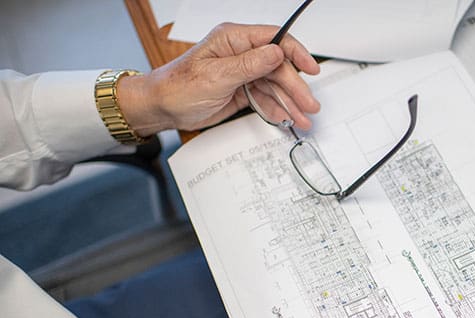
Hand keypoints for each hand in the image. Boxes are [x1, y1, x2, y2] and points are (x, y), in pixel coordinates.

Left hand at [117, 23, 320, 135]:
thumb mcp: (215, 76)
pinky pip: (265, 98)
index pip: (274, 40)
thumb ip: (249, 64)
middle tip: (309, 105)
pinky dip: (277, 109)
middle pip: (279, 68)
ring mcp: (242, 72)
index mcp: (233, 40)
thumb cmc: (178, 87)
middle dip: (295, 88)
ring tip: (302, 118)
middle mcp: (241, 53)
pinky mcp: (242, 90)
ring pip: (275, 85)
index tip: (311, 69)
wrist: (162, 107)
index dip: (296, 53)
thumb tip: (276, 52)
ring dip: (289, 102)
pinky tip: (286, 118)